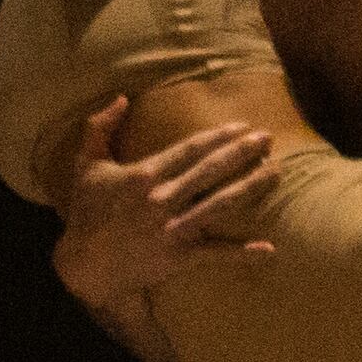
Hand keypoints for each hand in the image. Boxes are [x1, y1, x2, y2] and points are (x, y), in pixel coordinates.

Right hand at [52, 97, 279, 313]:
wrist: (84, 264)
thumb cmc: (87, 212)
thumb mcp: (86, 164)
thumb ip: (99, 127)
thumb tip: (120, 97)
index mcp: (144, 174)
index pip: (190, 149)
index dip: (219, 136)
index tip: (243, 126)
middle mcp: (162, 198)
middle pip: (211, 170)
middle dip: (242, 152)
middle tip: (269, 139)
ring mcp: (173, 227)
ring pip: (220, 203)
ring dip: (251, 187)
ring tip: (277, 172)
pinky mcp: (179, 255)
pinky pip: (216, 253)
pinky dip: (243, 252)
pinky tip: (270, 248)